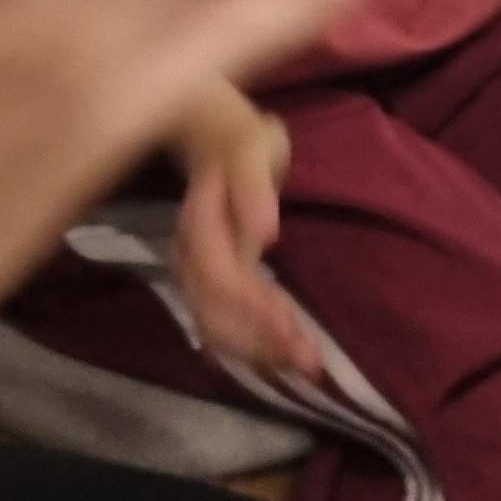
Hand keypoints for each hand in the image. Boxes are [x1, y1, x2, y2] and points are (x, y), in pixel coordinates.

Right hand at [171, 84, 318, 378]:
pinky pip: (224, 321)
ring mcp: (195, 273)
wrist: (210, 134)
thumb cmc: (239, 139)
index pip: (223, 281)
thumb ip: (253, 189)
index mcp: (199, 228)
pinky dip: (252, 342)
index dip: (255, 312)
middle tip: (311, 364)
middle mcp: (190, 258)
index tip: (294, 333)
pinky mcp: (208, 281)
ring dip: (260, 350)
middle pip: (218, 315)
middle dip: (262, 344)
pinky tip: (282, 353)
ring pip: (219, 326)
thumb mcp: (252, 147)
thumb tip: (266, 236)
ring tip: (306, 366)